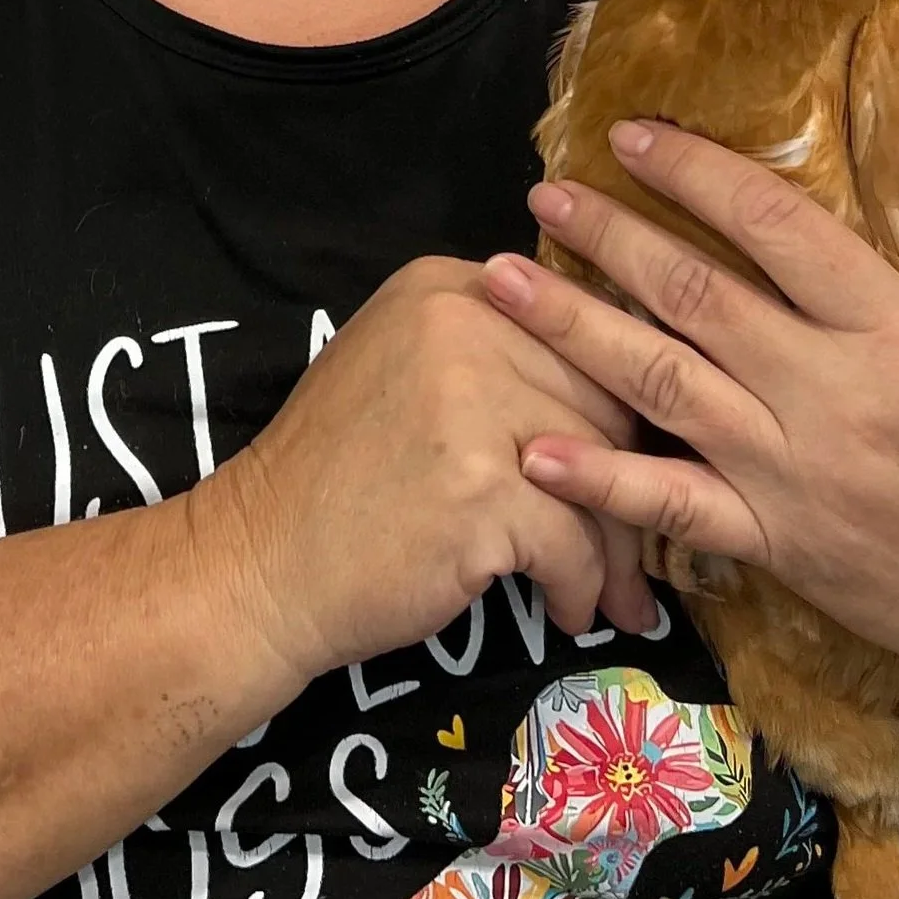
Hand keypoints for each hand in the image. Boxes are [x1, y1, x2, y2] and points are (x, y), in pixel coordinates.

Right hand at [190, 257, 658, 689]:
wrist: (259, 562)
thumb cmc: (337, 478)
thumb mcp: (404, 371)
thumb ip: (493, 354)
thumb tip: (622, 392)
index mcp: (448, 287)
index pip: (581, 333)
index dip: (618, 409)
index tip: (637, 465)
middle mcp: (464, 324)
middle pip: (605, 401)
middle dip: (632, 485)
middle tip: (639, 544)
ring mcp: (473, 402)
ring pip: (605, 475)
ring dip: (618, 548)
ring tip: (618, 592)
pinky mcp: (484, 489)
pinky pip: (577, 542)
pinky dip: (583, 587)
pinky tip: (569, 610)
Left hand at [484, 74, 898, 750]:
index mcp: (895, 330)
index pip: (776, 227)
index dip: (698, 174)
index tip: (634, 133)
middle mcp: (828, 395)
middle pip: (695, 297)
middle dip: (609, 237)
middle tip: (544, 192)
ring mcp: (791, 474)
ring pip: (661, 387)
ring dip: (572, 331)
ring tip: (499, 282)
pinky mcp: (776, 542)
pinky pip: (672, 508)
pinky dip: (600, 480)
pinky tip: (533, 449)